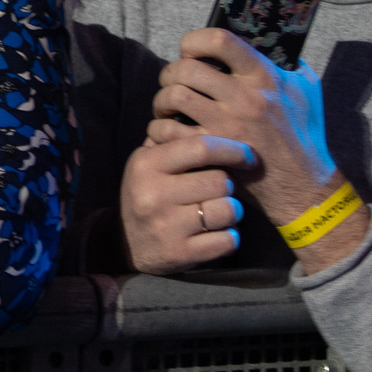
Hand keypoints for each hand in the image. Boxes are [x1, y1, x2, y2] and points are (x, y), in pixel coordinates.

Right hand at [117, 129, 258, 273]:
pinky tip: (218, 234)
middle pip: (220, 181)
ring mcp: (166, 227)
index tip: (247, 154)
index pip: (201, 147)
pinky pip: (227, 240)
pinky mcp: (180, 254)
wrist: (124, 244)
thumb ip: (174, 140)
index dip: (232, 148)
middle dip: (228, 186)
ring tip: (220, 211)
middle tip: (220, 191)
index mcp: (146, 164)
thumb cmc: (147, 194)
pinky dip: (230, 237)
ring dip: (232, 211)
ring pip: (228, 210)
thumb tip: (216, 116)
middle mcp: (153, 195)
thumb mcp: (149, 163)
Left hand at [153, 28, 360, 264]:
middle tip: (173, 82)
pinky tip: (167, 130)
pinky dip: (160, 129)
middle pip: (186, 68)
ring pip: (173, 98)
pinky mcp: (212, 153)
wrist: (302, 184)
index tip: (191, 50)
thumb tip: (269, 40)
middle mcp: (242, 98)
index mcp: (264, 76)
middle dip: (171, 72)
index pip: (220, 40)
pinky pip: (170, 132)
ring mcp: (225, 126)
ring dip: (162, 100)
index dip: (195, 40)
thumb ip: (288, 63)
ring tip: (167, 107)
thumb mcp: (306, 89)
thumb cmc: (304, 133)